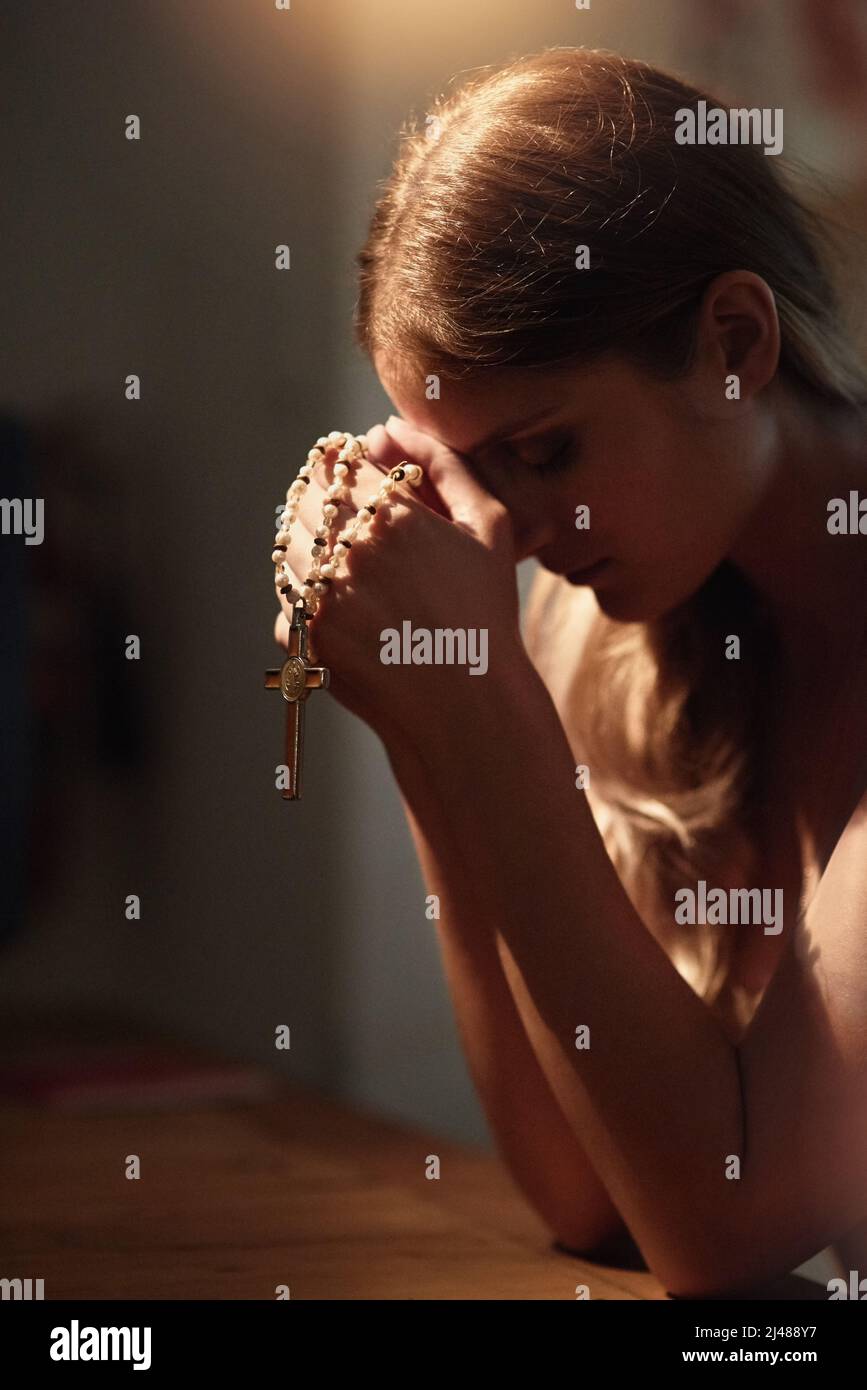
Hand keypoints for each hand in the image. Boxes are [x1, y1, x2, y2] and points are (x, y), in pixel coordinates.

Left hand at [272, 416, 523, 746]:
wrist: (466, 703)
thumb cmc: (484, 612)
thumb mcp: (488, 525)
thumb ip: (444, 463)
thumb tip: (388, 428)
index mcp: (390, 517)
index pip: (337, 462)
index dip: (347, 464)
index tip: (360, 475)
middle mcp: (344, 554)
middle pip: (304, 499)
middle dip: (324, 500)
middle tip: (352, 517)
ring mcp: (318, 599)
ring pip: (287, 547)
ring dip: (309, 546)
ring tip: (349, 565)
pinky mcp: (304, 638)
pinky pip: (288, 598)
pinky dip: (308, 597)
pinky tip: (349, 609)